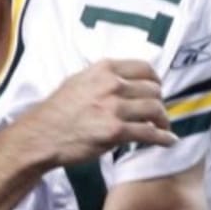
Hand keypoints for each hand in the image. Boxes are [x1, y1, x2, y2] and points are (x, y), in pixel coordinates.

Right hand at [21, 58, 175, 167]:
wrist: (41, 136)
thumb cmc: (57, 111)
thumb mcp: (78, 80)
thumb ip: (103, 78)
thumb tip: (124, 80)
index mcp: (104, 69)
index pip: (144, 68)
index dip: (156, 81)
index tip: (157, 90)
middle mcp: (112, 84)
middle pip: (153, 89)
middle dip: (160, 102)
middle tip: (158, 113)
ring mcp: (114, 108)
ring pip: (155, 109)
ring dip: (163, 120)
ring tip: (163, 128)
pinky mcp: (115, 131)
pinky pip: (149, 133)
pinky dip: (163, 138)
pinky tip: (169, 141)